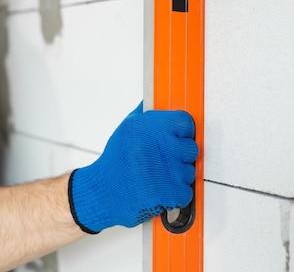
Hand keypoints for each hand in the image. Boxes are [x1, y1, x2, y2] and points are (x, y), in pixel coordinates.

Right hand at [68, 102, 197, 233]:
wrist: (102, 191)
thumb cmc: (116, 161)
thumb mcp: (127, 129)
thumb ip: (146, 114)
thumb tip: (159, 98)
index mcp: (149, 126)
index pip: (185, 122)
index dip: (182, 131)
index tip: (177, 137)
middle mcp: (159, 144)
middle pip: (191, 148)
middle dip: (180, 156)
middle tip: (162, 161)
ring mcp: (166, 169)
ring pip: (189, 172)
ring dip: (177, 177)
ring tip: (156, 176)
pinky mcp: (169, 191)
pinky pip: (185, 192)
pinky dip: (174, 195)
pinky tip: (158, 190)